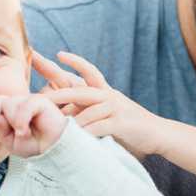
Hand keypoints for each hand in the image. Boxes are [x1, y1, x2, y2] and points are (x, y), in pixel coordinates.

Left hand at [0, 91, 66, 156]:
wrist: (52, 150)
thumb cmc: (33, 145)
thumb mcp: (10, 142)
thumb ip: (1, 130)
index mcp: (9, 110)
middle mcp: (18, 103)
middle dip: (2, 118)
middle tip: (10, 131)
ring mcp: (29, 101)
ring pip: (11, 104)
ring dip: (14, 122)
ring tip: (23, 134)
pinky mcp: (40, 101)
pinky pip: (25, 106)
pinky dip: (22, 120)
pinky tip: (25, 131)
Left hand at [33, 49, 163, 157]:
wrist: (157, 134)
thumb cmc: (129, 125)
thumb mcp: (109, 113)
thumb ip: (91, 110)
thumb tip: (66, 113)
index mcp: (106, 91)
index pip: (90, 71)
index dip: (76, 61)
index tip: (59, 53)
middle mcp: (110, 95)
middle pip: (80, 92)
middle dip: (57, 95)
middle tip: (38, 99)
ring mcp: (117, 108)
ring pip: (88, 113)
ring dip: (71, 124)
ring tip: (56, 132)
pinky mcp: (122, 123)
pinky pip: (99, 127)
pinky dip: (87, 134)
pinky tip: (77, 141)